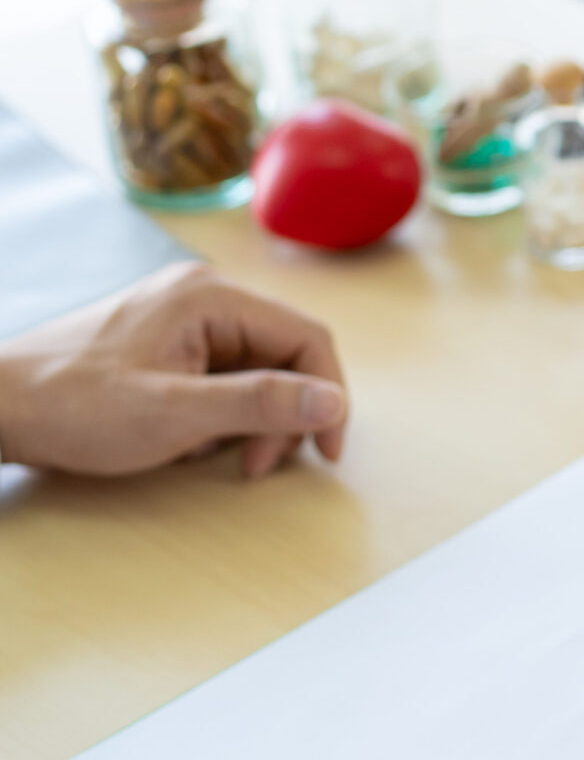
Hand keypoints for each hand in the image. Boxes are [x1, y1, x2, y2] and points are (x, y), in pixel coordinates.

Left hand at [0, 262, 348, 477]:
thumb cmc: (74, 405)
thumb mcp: (176, 412)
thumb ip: (260, 403)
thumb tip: (333, 402)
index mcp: (212, 297)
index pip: (307, 338)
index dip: (328, 397)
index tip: (325, 451)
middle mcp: (205, 296)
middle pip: (286, 355)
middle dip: (285, 415)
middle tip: (258, 463)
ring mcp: (185, 318)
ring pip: (259, 369)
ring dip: (253, 420)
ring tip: (218, 456)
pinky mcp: (171, 342)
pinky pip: (226, 375)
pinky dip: (223, 414)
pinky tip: (191, 439)